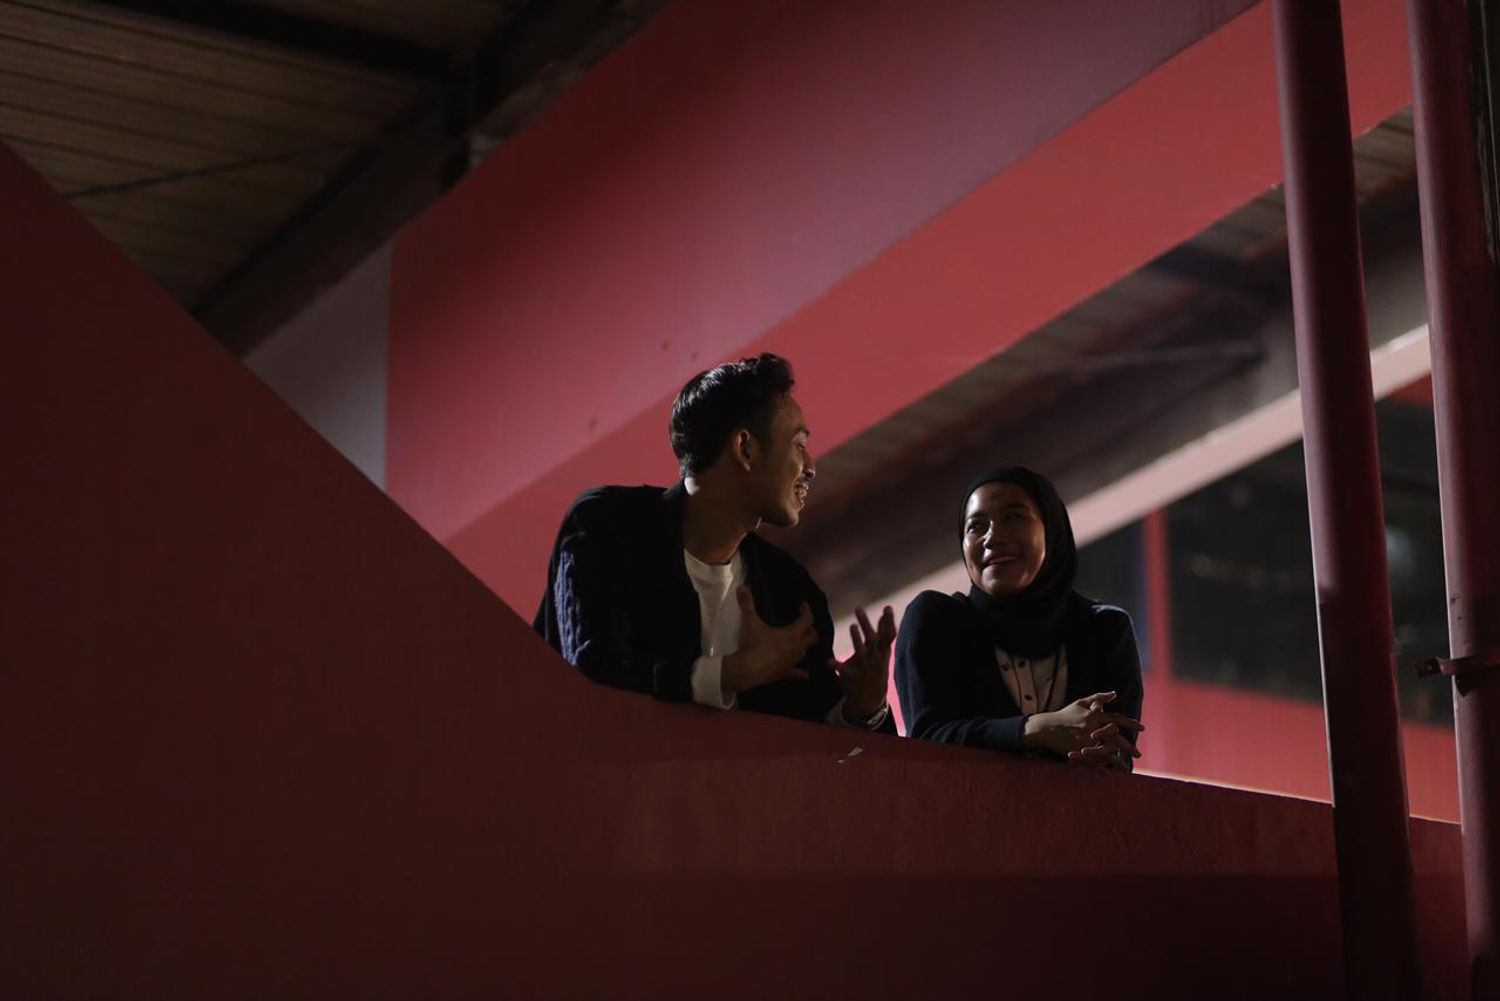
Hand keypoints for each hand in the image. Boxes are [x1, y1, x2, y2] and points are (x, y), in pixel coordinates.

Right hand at [722, 587, 817, 694]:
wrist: (747, 670)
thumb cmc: (752, 644)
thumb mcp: (749, 622)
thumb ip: (747, 604)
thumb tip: (742, 587)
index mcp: (791, 634)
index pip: (806, 620)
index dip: (807, 611)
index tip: (803, 606)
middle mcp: (796, 648)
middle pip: (811, 637)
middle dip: (810, 629)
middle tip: (805, 624)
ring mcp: (791, 662)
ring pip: (804, 652)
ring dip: (804, 646)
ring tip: (801, 642)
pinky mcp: (785, 673)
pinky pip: (796, 673)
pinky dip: (801, 673)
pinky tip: (805, 675)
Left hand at [832, 605, 895, 717]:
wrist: (871, 699)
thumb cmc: (876, 669)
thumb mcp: (883, 652)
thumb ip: (883, 633)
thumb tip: (886, 614)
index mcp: (883, 651)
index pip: (889, 635)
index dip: (889, 621)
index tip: (887, 607)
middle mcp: (875, 658)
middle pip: (873, 640)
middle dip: (866, 625)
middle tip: (859, 609)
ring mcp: (864, 668)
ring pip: (861, 652)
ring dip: (856, 640)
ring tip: (852, 626)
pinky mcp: (852, 676)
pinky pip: (844, 670)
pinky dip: (837, 666)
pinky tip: (829, 662)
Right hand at [1020, 691, 1142, 763]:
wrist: (1046, 727)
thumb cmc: (1065, 714)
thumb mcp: (1081, 702)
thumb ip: (1098, 697)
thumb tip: (1114, 693)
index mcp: (1095, 715)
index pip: (1117, 718)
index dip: (1131, 723)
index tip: (1143, 728)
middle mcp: (1093, 727)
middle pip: (1115, 737)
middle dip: (1128, 747)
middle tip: (1138, 754)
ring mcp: (1086, 740)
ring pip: (1106, 752)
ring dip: (1117, 761)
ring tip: (1126, 768)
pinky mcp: (1079, 751)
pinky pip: (1093, 761)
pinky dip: (1101, 769)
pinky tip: (1108, 774)